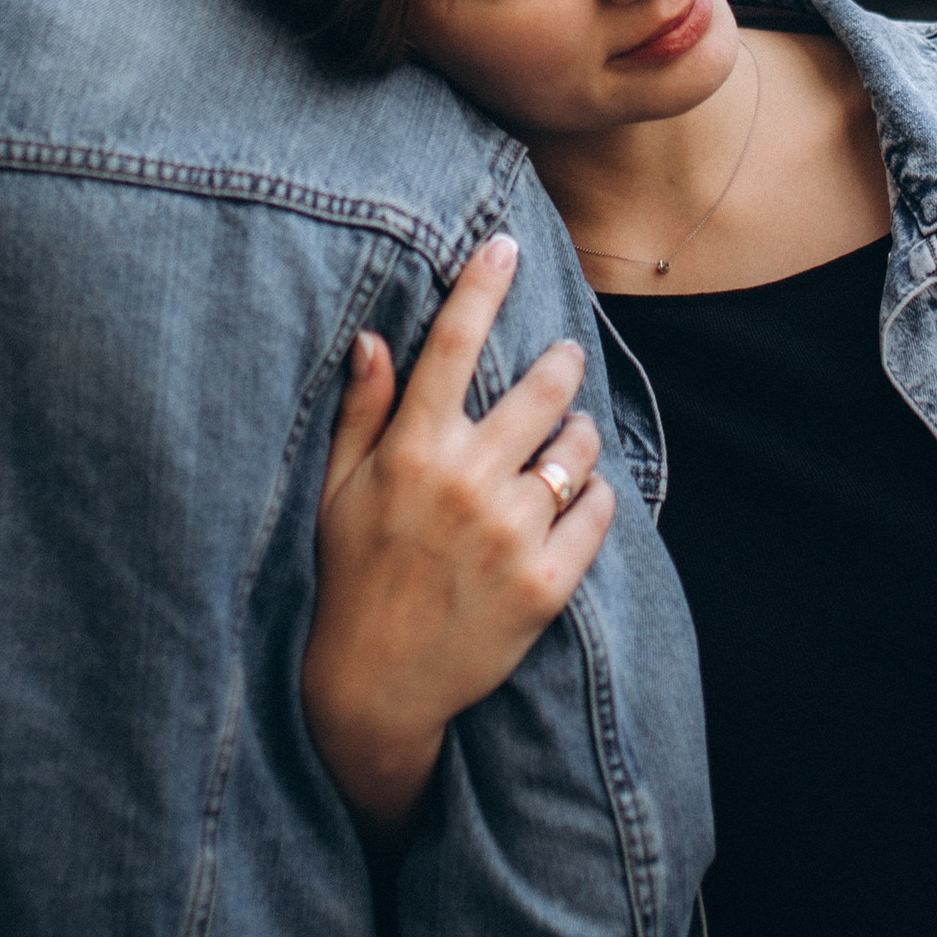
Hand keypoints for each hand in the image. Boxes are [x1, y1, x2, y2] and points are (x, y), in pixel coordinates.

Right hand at [301, 233, 612, 833]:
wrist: (374, 690)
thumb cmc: (350, 579)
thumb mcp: (336, 493)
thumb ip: (361, 413)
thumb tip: (371, 337)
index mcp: (411, 453)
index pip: (450, 348)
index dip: (480, 287)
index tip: (504, 246)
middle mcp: (466, 484)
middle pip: (540, 388)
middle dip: (558, 363)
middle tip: (561, 360)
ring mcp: (511, 534)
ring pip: (578, 448)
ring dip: (577, 434)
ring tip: (562, 444)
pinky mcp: (548, 583)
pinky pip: (600, 510)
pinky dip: (594, 496)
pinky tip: (573, 501)